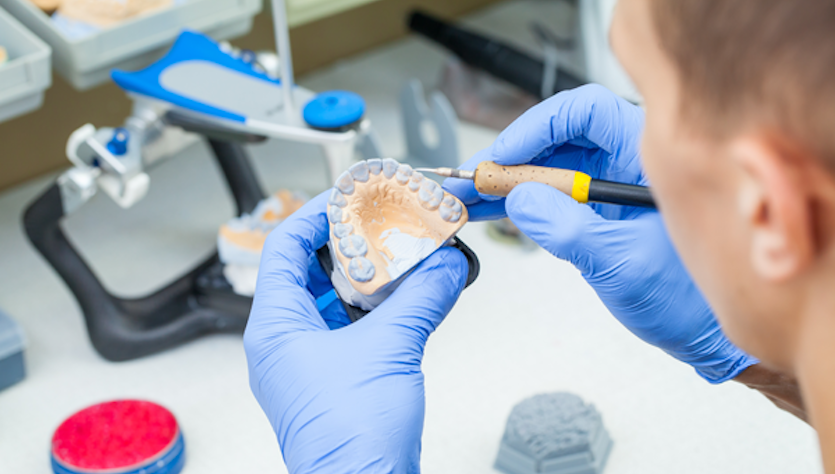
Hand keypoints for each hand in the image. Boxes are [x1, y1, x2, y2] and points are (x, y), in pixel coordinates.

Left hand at [244, 192, 468, 473]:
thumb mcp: (391, 349)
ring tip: (397, 254)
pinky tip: (406, 297)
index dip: (314, 215)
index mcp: (275, 327)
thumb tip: (445, 265)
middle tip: (380, 222)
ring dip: (366, 276)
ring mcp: (307, 361)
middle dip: (348, 244)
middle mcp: (284, 342)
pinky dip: (377, 308)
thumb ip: (422, 298)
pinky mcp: (333, 377)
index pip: (283, 248)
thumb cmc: (350, 439)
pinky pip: (350, 327)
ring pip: (332, 299)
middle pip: (309, 270)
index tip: (346, 197)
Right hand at [445, 84, 756, 382]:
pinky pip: (549, 196)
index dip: (539, 127)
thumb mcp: (624, 264)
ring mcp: (608, 187)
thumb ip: (570, 230)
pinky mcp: (594, 212)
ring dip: (505, 182)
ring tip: (467, 197)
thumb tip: (521, 200)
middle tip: (471, 179)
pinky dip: (517, 203)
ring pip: (547, 167)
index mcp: (648, 157)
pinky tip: (487, 210)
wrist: (701, 334)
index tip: (505, 155)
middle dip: (510, 158)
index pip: (587, 113)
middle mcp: (626, 163)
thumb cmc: (688, 298)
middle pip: (557, 138)